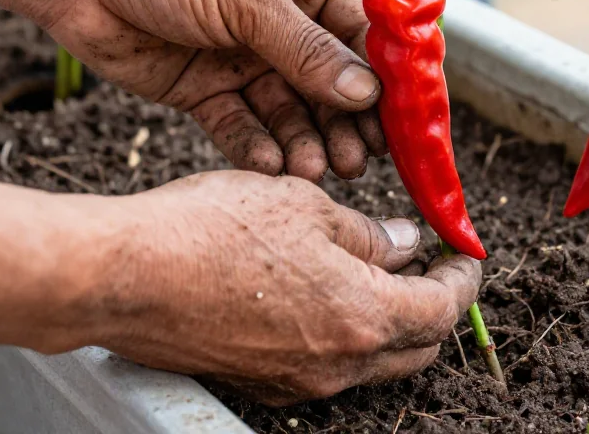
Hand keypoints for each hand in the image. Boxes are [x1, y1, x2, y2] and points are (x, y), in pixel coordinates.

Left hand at [41, 0, 385, 181]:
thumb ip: (307, 51)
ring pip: (288, 110)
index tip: (402, 125)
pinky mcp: (207, 88)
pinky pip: (241, 125)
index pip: (359, 33)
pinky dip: (256, 147)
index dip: (382, 80)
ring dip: (304, 141)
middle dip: (343, 122)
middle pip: (328, 81)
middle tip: (356, 162)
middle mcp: (281, 17)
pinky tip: (269, 166)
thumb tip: (366, 94)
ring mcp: (243, 56)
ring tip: (316, 170)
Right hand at [92, 171, 480, 405]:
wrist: (125, 276)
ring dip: (388, 321)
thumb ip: (368, 233)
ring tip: (373, 270)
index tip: (464, 255)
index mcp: (363, 317)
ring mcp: (297, 381)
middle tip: (427, 263)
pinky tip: (322, 292)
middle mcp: (337, 363)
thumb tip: (404, 244)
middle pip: (417, 346)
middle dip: (433, 305)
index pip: (443, 310)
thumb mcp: (306, 207)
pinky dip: (344, 334)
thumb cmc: (211, 231)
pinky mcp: (260, 380)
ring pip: (372, 361)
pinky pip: (325, 365)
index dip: (463, 279)